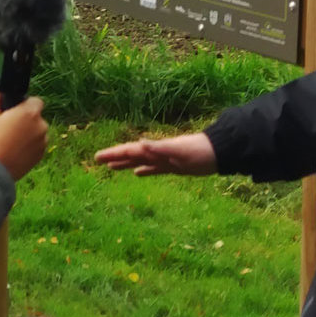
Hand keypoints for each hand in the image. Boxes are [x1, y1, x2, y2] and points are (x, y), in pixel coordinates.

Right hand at [0, 94, 47, 180]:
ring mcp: (42, 142)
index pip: (36, 101)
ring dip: (28, 133)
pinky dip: (28, 146)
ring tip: (10, 141)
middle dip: (25, 120)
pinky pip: (36, 145)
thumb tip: (0, 95)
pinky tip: (13, 150)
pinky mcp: (40, 156)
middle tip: (8, 127)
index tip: (15, 110)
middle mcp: (41, 126)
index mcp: (30, 113)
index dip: (25, 103)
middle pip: (36, 117)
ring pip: (36, 132)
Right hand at [94, 132, 216, 175]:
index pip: (130, 150)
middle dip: (114, 157)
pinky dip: (144, 171)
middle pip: (131, 155)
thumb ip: (159, 148)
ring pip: (140, 162)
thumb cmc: (199, 151)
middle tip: (97, 160)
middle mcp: (157, 153)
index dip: (113, 154)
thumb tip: (140, 143)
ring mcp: (164, 160)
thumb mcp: (178, 151)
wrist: (218, 153)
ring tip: (111, 167)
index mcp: (155, 149)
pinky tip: (137, 174)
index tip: (97, 157)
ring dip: (125, 164)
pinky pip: (154, 169)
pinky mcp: (173, 167)